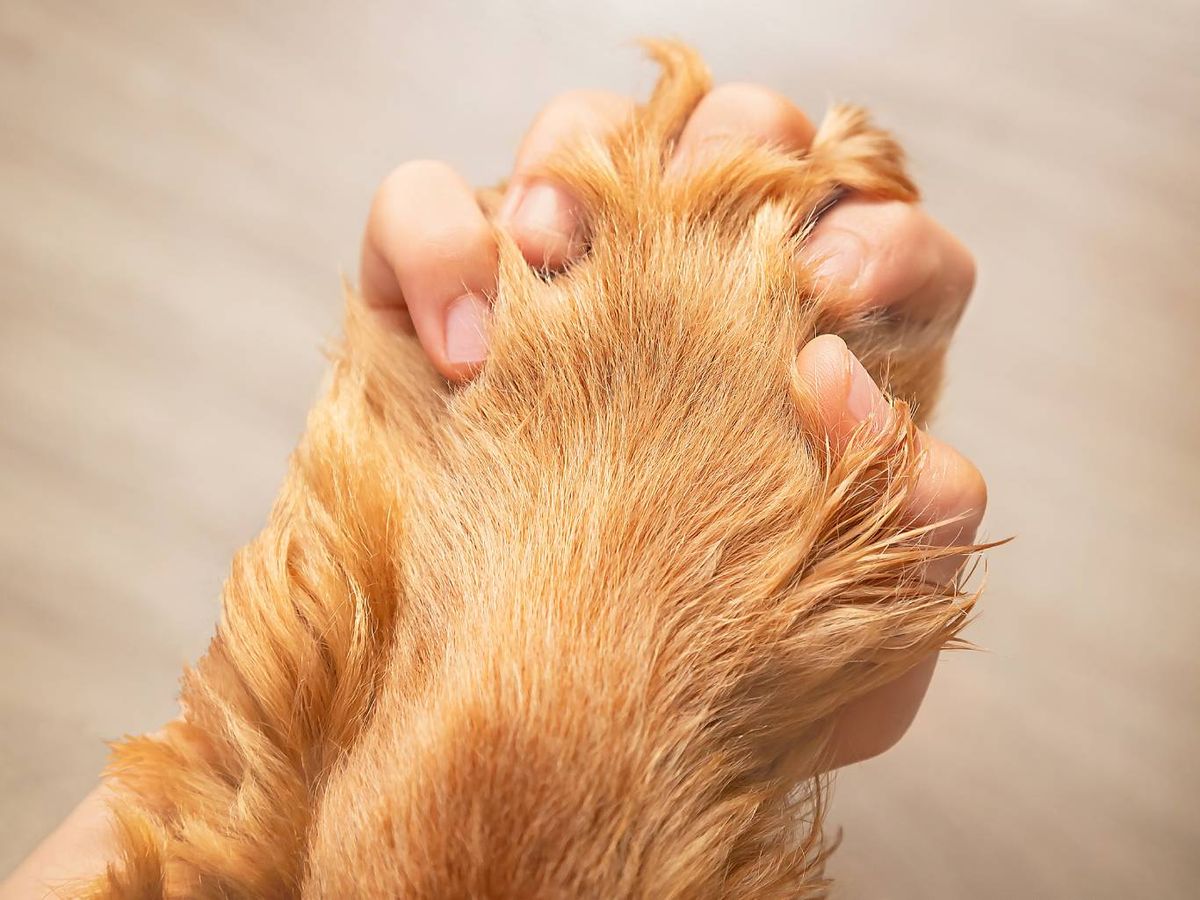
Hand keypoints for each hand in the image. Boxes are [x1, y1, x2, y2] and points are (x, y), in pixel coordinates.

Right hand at [360, 83, 984, 765]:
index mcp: (803, 356)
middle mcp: (684, 298)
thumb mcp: (847, 640)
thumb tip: (841, 378)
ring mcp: (554, 288)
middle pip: (738, 141)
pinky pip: (419, 208)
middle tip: (730, 259)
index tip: (847, 299)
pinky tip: (465, 357)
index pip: (878, 240)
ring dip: (581, 164)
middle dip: (748, 160)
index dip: (886, 244)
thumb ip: (912, 520)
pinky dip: (442, 247)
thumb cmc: (706, 698)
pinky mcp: (433, 305)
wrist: (541, 751)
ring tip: (561, 263)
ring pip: (578, 133)